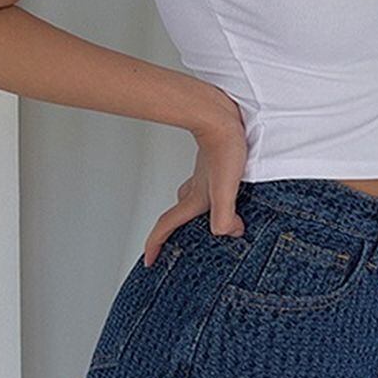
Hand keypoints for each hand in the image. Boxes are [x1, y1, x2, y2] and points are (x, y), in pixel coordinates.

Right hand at [142, 90, 248, 266]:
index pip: (167, 226)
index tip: (149, 261)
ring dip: (192, 214)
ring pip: (190, 200)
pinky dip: (211, 196)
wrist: (223, 115)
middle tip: (172, 246)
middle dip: (172, 233)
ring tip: (203, 225)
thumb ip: (224, 215)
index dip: (155, 245)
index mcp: (194, 198)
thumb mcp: (226, 187)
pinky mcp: (215, 164)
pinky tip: (225, 193)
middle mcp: (196, 189)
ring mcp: (203, 176)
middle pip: (176, 216)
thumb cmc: (224, 146)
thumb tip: (227, 233)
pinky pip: (207, 187)